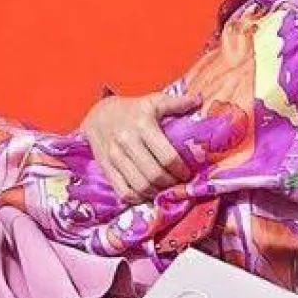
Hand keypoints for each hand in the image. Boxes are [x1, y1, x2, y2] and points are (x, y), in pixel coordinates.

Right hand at [80, 90, 202, 203]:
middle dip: (171, 184)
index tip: (188, 174)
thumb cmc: (132, 109)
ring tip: (165, 189)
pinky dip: (138, 198)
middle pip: (154, 175)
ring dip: (156, 192)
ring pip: (140, 186)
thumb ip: (177, 102)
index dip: (181, 171)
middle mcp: (127, 141)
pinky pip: (123, 191)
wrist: (98, 114)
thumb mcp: (153, 101)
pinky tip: (147, 194)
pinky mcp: (105, 168)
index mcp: (143, 125)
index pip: (167, 157)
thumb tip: (199, 99)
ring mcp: (114, 156)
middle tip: (179, 184)